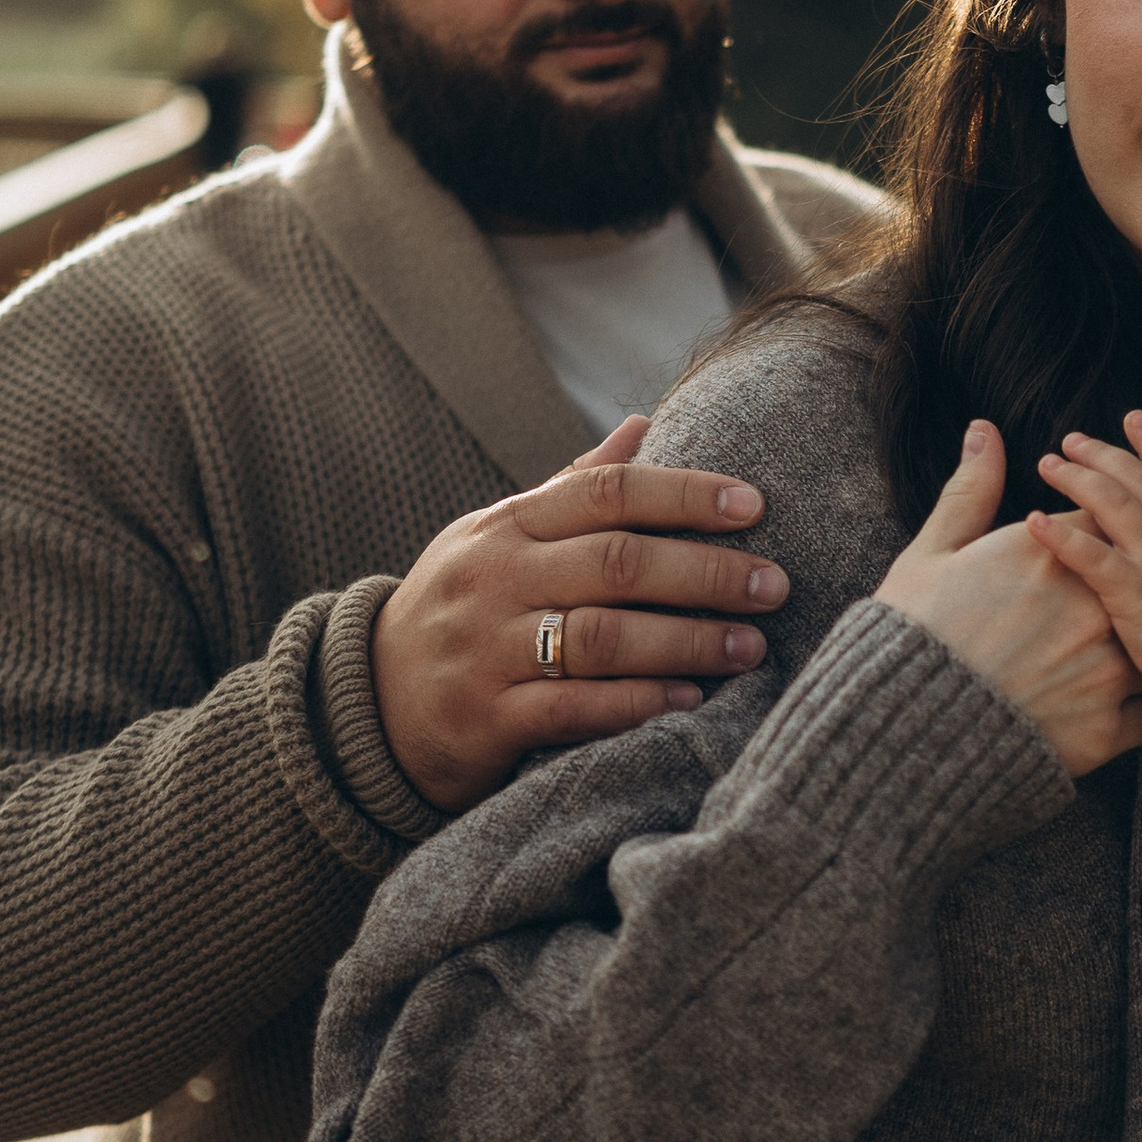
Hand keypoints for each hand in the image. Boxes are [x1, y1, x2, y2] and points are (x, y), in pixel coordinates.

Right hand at [372, 417, 791, 812]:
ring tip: (751, 646)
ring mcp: (487, 650)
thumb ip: (572, 487)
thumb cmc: (463, 607)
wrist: (368, 705)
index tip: (754, 505)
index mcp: (506, 525)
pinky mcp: (487, 719)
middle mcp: (495, 580)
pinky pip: (574, 709)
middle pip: (616, 564)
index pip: (605, 493)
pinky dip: (638, 703)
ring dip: (687, 641)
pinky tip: (690, 699)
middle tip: (773, 583)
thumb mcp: (499, 536)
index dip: (684, 494)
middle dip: (705, 572)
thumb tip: (645, 422)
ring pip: (602, 638)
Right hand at [874, 422, 1141, 775]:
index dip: (1100, 522)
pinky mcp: (1106, 728)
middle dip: (1138, 574)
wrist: (906, 726)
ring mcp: (1104, 669)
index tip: (1096, 529)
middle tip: (1132, 584)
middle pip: (1140, 574)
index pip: (1103, 519)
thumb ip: (972, 490)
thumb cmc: (913, 636)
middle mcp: (1091, 606)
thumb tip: (985, 432)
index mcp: (1050, 556)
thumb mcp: (933, 552)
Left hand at [1022, 410, 1141, 687]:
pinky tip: (1034, 521)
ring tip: (1047, 465)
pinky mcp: (1131, 591)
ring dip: (1077, 480)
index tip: (1132, 418)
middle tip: (1070, 440)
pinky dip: (1061, 536)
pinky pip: (1089, 556)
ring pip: (1112, 504)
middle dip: (1102, 454)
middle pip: (1135, 480)